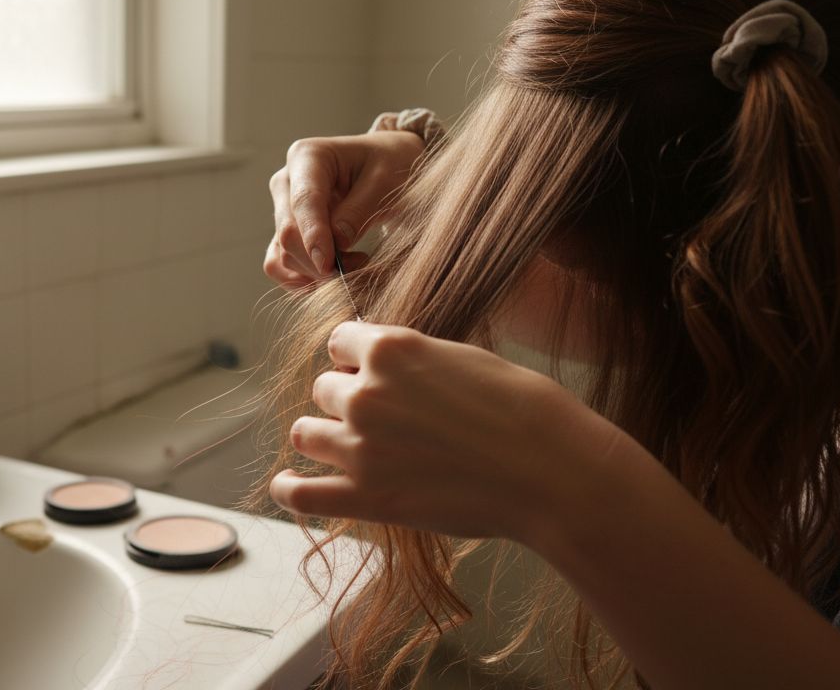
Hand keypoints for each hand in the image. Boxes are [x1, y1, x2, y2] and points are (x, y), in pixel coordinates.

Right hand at [264, 130, 426, 287]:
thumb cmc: (389, 165)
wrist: (386, 166)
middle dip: (319, 260)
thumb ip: (360, 210)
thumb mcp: (386, 180)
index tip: (329, 265)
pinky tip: (331, 278)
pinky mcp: (284, 232)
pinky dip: (302, 279)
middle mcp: (285, 181)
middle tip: (360, 264)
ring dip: (315, 272)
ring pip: (282, 254)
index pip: (304, 201)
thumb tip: (337, 243)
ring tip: (355, 264)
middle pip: (288, 232)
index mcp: (307, 156)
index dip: (314, 236)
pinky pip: (278, 265)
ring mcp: (282, 209)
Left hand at [270, 321, 622, 543]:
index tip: (372, 373)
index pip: (338, 342)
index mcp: (389, 349)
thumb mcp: (463, 357)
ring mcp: (360, 448)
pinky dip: (289, 489)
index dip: (356, 358)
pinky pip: (300, 494)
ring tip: (343, 446)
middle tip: (384, 419)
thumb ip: (412, 359)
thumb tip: (379, 363)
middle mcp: (365, 394)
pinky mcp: (365, 498)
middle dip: (347, 400)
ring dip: (322, 437)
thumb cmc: (524, 410)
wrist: (552, 473)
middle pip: (323, 389)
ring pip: (306, 434)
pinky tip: (287, 485)